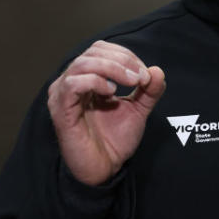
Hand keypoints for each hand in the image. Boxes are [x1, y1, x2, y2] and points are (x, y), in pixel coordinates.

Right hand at [47, 41, 165, 185]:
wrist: (104, 169)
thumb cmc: (114, 140)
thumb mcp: (138, 110)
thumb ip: (149, 91)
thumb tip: (158, 71)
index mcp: (87, 78)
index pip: (102, 49)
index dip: (126, 55)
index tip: (145, 74)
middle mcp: (71, 82)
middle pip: (93, 52)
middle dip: (122, 60)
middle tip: (141, 78)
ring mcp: (62, 95)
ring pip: (83, 64)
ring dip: (113, 68)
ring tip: (131, 83)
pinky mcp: (60, 110)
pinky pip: (72, 84)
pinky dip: (95, 82)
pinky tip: (111, 94)